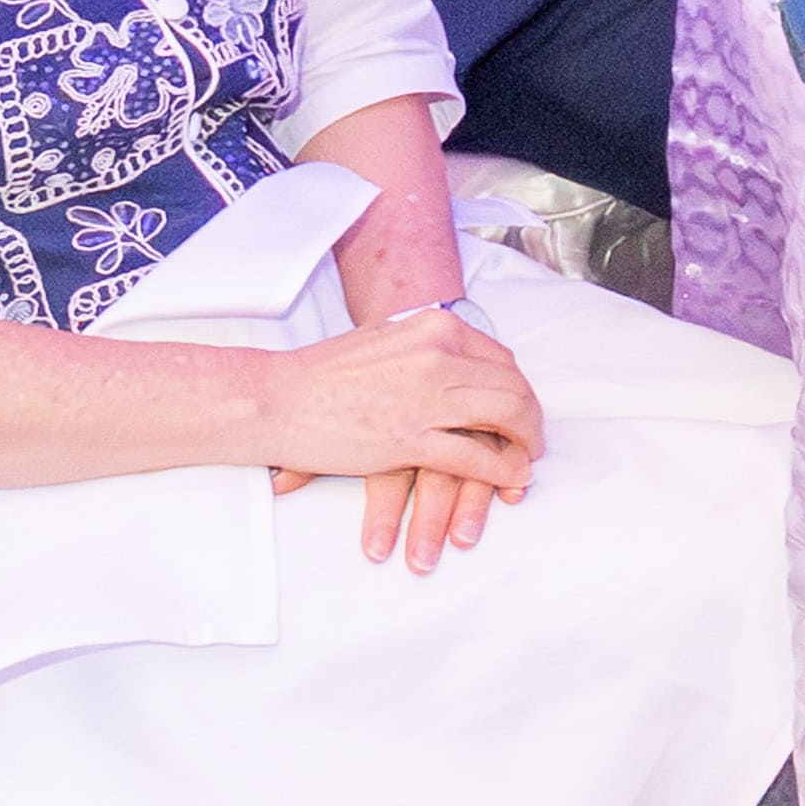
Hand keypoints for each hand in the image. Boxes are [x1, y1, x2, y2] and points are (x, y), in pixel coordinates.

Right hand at [309, 186, 499, 553]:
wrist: (273, 397)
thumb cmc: (323, 372)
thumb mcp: (388, 339)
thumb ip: (429, 347)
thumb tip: (463, 364)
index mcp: (436, 326)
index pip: (501, 360)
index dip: (518, 390)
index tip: (520, 410)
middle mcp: (439, 355)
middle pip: (512, 386)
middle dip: (530, 418)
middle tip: (531, 440)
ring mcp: (425, 397)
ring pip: (505, 417)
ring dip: (525, 442)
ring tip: (525, 460)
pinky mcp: (409, 439)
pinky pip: (476, 457)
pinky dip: (502, 469)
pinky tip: (510, 479)